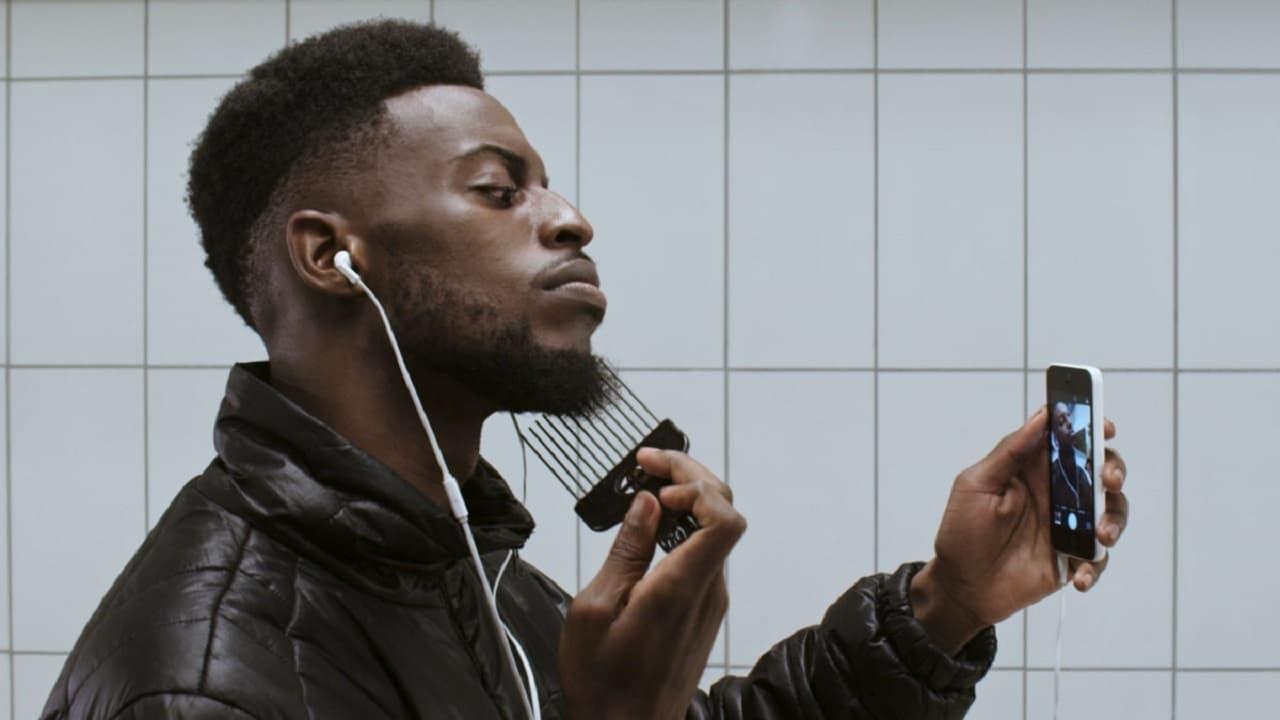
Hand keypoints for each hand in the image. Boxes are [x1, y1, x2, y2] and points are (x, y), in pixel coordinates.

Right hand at [560, 449, 746, 719]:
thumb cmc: (604, 683)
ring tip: (646, 484)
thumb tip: (646, 505)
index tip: (657, 480)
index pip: (725, 519)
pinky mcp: (703, 610)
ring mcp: (710, 601)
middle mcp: (707, 592)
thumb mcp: (594, 610)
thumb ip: (626, 551)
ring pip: (717, 529)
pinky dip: (685, 525)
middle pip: (726, 512)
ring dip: (688, 498)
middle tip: (649, 461)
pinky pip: (705, 552)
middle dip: (690, 475)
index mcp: (681, 588)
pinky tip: (653, 523)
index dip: (698, 485)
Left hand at [911, 407, 1129, 653]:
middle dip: (1114, 470)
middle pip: (1100, 471)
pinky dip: (1093, 566)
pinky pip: (1097, 558)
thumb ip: (1009, 452)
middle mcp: (1057, 493)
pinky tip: (1077, 575)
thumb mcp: (976, 485)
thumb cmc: (962, 531)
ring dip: (1113, 520)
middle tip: (1109, 480)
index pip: (1068, 439)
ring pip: (1110, 512)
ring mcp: (1069, 526)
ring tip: (1101, 536)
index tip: (1103, 427)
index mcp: (1033, 469)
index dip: (1090, 427)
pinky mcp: (1073, 558)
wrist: (961, 585)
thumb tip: (1041, 417)